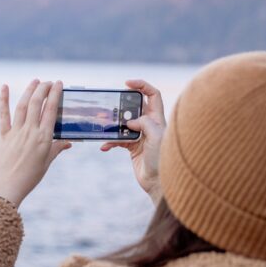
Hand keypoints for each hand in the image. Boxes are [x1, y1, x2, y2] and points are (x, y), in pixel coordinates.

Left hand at [0, 79, 71, 207]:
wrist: (6, 188)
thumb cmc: (29, 178)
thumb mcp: (46, 163)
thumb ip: (57, 149)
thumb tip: (68, 142)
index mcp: (44, 139)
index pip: (51, 110)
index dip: (55, 94)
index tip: (59, 84)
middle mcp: (30, 132)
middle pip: (37, 104)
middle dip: (44, 89)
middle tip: (49, 81)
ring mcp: (15, 133)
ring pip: (22, 105)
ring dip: (29, 91)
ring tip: (35, 81)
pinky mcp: (3, 136)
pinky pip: (3, 115)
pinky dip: (3, 100)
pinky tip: (5, 87)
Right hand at [100, 79, 166, 205]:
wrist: (159, 183)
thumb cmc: (163, 160)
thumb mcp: (156, 137)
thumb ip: (145, 123)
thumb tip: (130, 121)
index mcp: (158, 119)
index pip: (152, 94)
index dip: (142, 85)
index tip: (127, 83)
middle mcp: (149, 125)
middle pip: (134, 107)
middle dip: (121, 105)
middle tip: (111, 106)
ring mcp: (140, 135)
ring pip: (123, 123)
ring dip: (112, 124)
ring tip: (103, 125)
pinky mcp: (132, 147)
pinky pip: (118, 140)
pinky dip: (110, 142)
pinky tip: (104, 147)